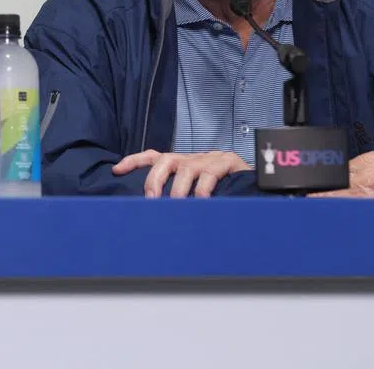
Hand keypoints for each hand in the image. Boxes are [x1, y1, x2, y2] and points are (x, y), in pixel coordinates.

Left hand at [113, 150, 248, 197]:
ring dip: (179, 189)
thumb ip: (176, 200)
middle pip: (165, 159)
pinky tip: (201, 201)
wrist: (257, 185)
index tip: (117, 170)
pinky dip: (203, 189)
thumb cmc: (222, 192)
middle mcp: (192, 159)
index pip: (153, 157)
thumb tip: (151, 216)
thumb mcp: (194, 195)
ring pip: (187, 168)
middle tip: (151, 199)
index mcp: (181, 164)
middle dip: (154, 178)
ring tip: (176, 205)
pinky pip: (211, 173)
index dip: (134, 161)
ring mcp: (209, 159)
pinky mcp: (228, 162)